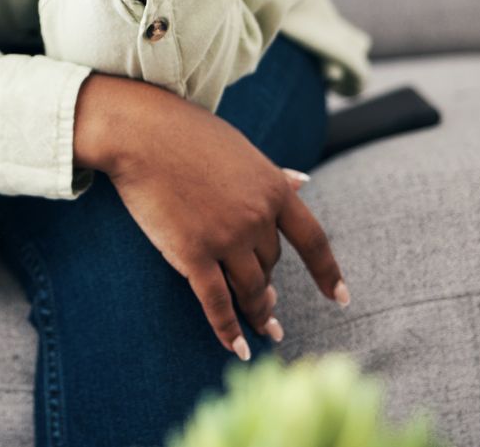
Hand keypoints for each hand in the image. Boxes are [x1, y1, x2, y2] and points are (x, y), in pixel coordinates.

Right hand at [73, 72, 349, 359]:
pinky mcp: (192, 254)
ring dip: (257, 310)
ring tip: (262, 327)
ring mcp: (226, 238)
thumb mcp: (240, 150)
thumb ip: (272, 173)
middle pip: (271, 263)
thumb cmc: (186, 133)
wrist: (139, 132)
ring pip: (250, 288)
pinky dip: (228, 329)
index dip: (329, 273)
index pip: (313, 241)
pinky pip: (216, 303)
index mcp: (273, 190)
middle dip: (269, 282)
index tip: (340, 298)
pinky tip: (238, 348)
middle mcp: (256, 217)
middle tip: (268, 303)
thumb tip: (304, 182)